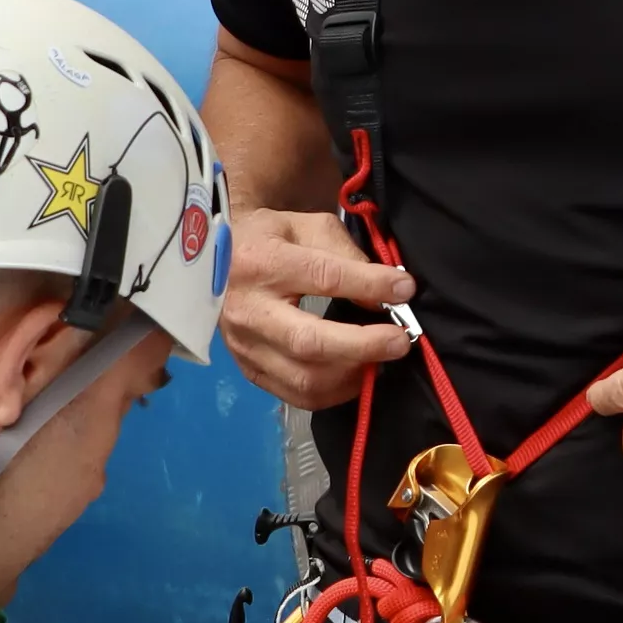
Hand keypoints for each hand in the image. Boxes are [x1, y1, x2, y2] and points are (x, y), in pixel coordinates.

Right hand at [217, 205, 414, 409]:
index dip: (369, 287)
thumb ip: (347, 255)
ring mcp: (244, 346)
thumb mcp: (308, 227)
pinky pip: (296, 395)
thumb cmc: (270, 238)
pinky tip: (355, 374)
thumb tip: (389, 292)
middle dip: (363, 345)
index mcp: (262, 262)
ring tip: (381, 359)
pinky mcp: (248, 370)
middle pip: (309, 342)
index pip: (324, 278)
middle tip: (400, 341)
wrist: (217, 260)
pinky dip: (334, 392)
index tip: (405, 290)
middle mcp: (248, 309)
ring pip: (304, 378)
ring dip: (352, 374)